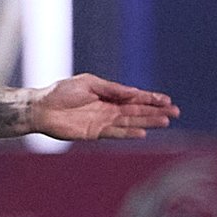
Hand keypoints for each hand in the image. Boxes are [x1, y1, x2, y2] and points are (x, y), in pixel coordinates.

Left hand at [28, 75, 178, 142]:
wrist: (41, 107)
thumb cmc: (61, 92)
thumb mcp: (89, 83)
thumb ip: (112, 89)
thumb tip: (133, 92)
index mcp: (107, 94)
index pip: (134, 97)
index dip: (151, 98)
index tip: (167, 100)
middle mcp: (108, 108)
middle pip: (137, 110)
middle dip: (156, 111)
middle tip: (175, 112)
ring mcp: (103, 121)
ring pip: (130, 121)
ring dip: (147, 121)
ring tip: (165, 121)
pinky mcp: (94, 133)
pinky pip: (116, 133)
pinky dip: (129, 132)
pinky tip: (143, 132)